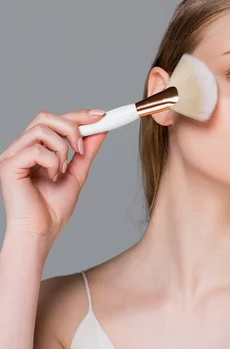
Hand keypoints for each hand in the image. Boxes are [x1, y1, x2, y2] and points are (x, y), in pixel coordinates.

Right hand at [0, 109, 106, 245]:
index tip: (102, 116)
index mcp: (33, 149)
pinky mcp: (8, 166)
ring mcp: (11, 155)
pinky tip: (52, 177)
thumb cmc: (52, 210)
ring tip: (63, 170)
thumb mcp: (76, 174)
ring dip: (62, 148)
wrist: (40, 234)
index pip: (53, 121)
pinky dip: (52, 161)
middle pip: (45, 117)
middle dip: (71, 127)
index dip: (78, 115)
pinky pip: (36, 149)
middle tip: (82, 148)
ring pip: (41, 129)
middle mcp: (19, 148)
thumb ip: (85, 152)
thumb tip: (100, 129)